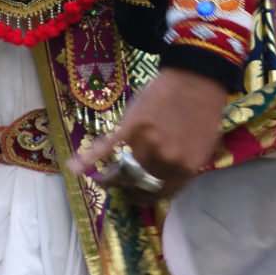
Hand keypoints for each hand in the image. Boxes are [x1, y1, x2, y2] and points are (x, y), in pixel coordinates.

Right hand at [69, 68, 225, 199]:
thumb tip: (166, 179)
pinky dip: (87, 158)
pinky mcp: (130, 127)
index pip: (160, 195)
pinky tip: (73, 167)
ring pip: (123, 169)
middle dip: (128, 186)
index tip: (138, 194)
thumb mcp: (201, 146)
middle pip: (138, 183)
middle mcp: (165, 161)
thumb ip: (183, 165)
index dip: (146, 196)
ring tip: (105, 176)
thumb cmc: (202, 110)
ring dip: (113, 174)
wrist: (197, 78)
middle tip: (122, 182)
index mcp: (186, 169)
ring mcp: (146, 144)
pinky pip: (106, 148)